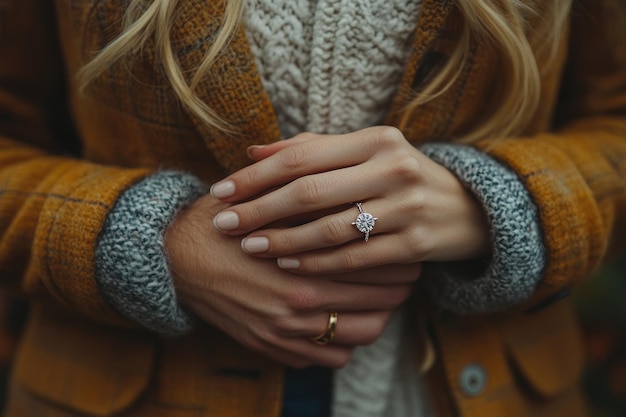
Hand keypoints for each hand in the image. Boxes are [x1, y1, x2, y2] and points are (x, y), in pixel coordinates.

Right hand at [164, 193, 418, 367]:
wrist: (174, 260)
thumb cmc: (220, 224)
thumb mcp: (261, 196)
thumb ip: (306, 188)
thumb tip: (352, 179)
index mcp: (303, 259)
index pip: (373, 261)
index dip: (398, 253)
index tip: (406, 245)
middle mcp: (299, 302)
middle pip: (379, 301)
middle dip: (398, 285)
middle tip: (405, 272)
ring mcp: (286, 330)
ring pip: (361, 334)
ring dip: (377, 316)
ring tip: (380, 299)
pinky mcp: (273, 347)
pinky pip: (330, 359)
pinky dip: (345, 344)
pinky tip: (343, 322)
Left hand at [209, 126, 490, 275]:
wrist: (466, 210)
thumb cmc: (399, 177)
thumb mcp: (364, 153)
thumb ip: (312, 149)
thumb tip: (253, 152)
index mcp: (376, 139)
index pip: (302, 156)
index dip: (256, 175)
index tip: (221, 191)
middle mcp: (393, 168)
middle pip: (310, 191)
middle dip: (260, 209)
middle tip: (224, 224)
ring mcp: (407, 207)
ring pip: (330, 228)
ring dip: (284, 239)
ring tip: (250, 246)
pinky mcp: (415, 244)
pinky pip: (354, 257)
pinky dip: (317, 262)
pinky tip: (287, 264)